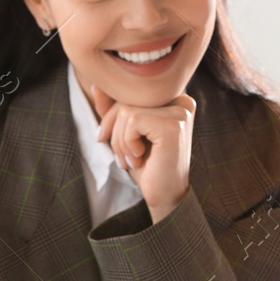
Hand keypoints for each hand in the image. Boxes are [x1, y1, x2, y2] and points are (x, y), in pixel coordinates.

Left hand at [91, 84, 195, 222]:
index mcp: (175, 99)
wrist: (165, 196)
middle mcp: (183, 101)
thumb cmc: (147, 166)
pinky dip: (127, 142)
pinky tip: (140, 157)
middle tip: (122, 156)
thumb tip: (96, 84)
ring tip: (131, 159)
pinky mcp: (174, 125)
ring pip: (127, 110)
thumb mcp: (125, 134)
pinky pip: (132, 120)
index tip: (104, 138)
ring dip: (120, 140)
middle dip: (113, 129)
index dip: (111, 116)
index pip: (131, 93)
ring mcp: (180, 112)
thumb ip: (113, 109)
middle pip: (128, 99)